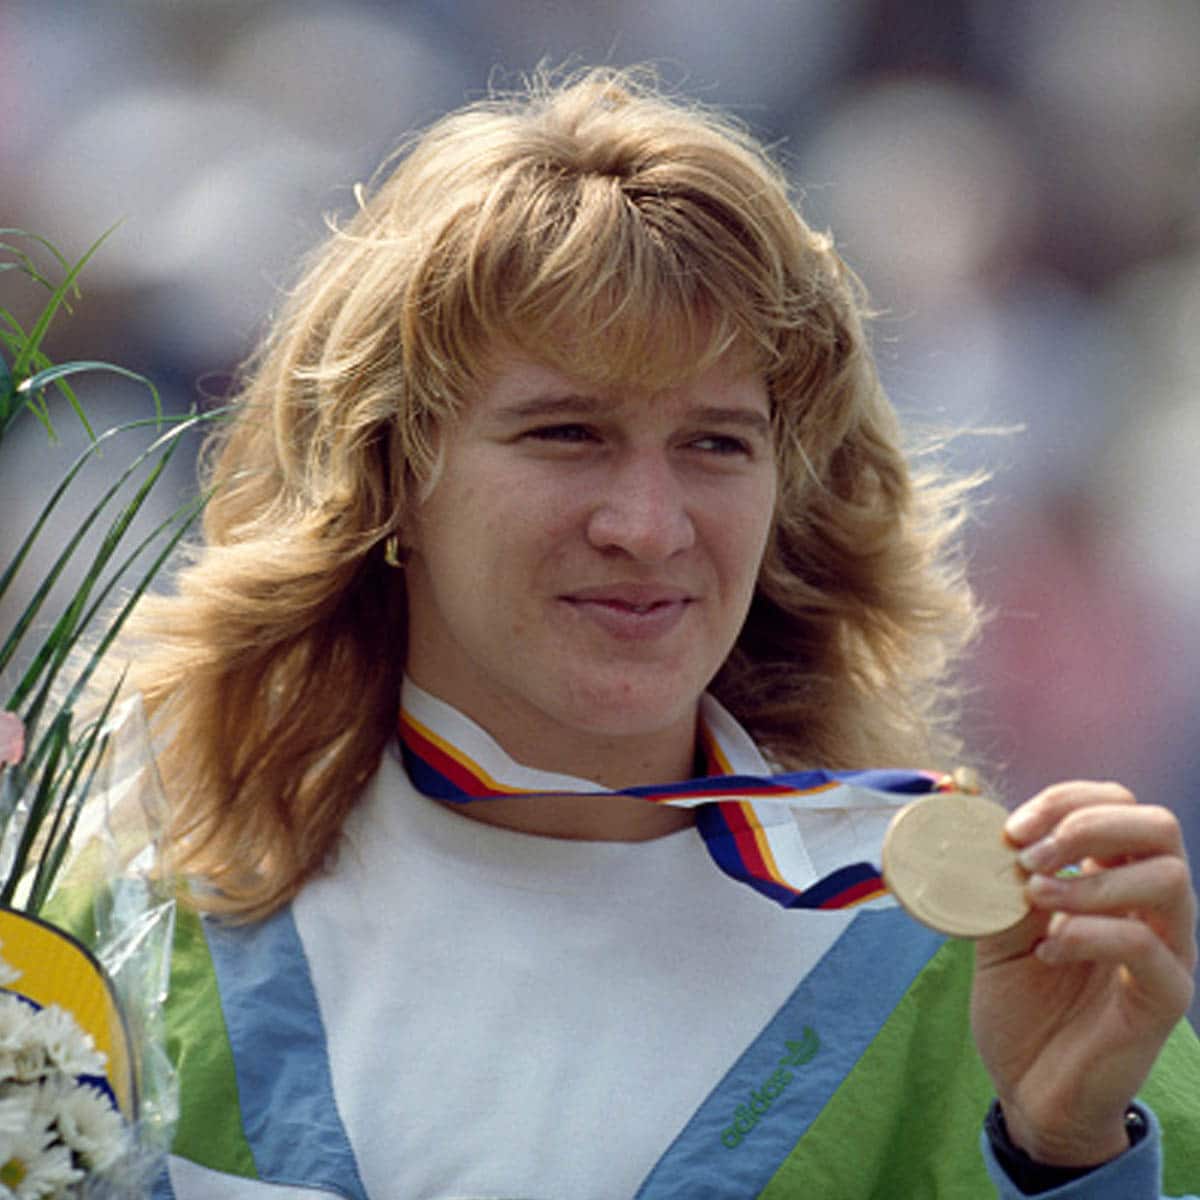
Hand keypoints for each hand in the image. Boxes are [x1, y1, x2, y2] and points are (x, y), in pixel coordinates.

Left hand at [971, 781, 1196, 1165]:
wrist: (1029, 1087)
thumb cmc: (1021, 1000)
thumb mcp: (996, 921)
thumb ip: (990, 865)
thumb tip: (962, 787)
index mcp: (1114, 877)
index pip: (1118, 804)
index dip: (1066, 800)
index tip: (1012, 829)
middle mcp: (1151, 907)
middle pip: (1157, 826)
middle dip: (1088, 824)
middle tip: (1031, 855)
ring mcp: (1166, 951)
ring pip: (1168, 879)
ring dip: (1090, 879)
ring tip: (1035, 898)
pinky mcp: (1162, 999)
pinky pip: (1147, 947)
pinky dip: (1091, 934)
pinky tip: (1050, 949)